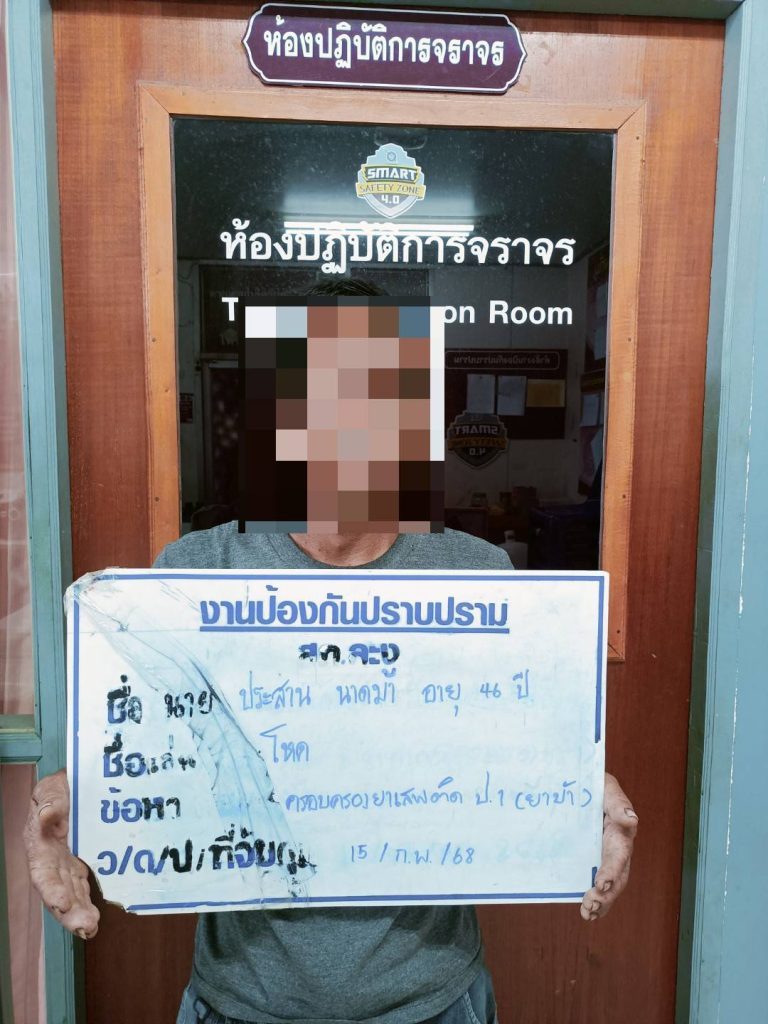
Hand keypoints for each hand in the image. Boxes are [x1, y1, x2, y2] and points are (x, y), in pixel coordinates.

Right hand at [23, 769, 99, 937]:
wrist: (77, 784)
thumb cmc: (61, 786)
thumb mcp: (52, 787)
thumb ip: (50, 799)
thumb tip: (48, 816)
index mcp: (40, 843)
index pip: (43, 871)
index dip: (51, 889)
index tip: (61, 903)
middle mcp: (51, 860)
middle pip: (57, 891)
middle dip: (68, 912)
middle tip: (85, 927)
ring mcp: (66, 864)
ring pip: (71, 894)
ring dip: (79, 914)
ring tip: (91, 928)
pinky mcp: (81, 863)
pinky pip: (83, 886)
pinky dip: (87, 903)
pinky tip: (95, 920)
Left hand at [580, 772, 637, 921]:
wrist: (583, 785)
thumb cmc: (596, 784)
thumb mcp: (606, 787)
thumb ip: (617, 803)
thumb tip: (631, 820)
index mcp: (621, 832)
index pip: (620, 855)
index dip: (612, 870)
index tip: (600, 882)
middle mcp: (617, 848)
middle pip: (618, 876)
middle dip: (607, 894)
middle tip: (591, 903)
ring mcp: (606, 856)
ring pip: (611, 886)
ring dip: (602, 902)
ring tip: (588, 912)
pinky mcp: (593, 860)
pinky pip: (599, 885)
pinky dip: (597, 901)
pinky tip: (588, 913)